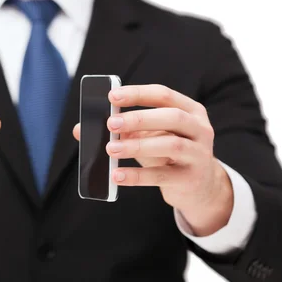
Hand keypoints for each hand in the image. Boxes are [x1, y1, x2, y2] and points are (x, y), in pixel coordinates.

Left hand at [73, 84, 232, 235]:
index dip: (137, 94)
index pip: (163, 95)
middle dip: (138, 118)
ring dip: (137, 146)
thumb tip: (82, 129)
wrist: (199, 187)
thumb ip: (122, 130)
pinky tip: (117, 175)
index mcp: (190, 110)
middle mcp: (200, 129)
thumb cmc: (169, 155)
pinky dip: (137, 176)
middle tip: (110, 123)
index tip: (112, 96)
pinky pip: (162, 175)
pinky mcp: (190, 179)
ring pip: (170, 145)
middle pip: (171, 117)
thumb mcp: (150, 137)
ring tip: (110, 149)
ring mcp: (199, 154)